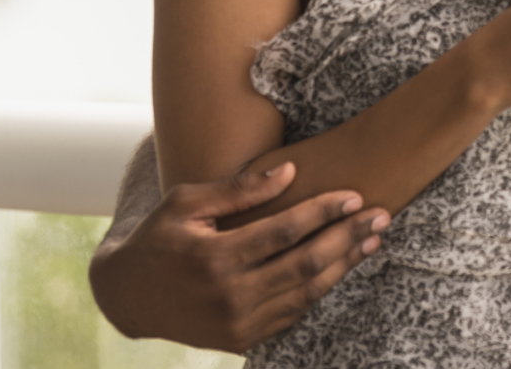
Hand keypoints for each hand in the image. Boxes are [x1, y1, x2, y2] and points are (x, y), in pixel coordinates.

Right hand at [88, 162, 388, 351]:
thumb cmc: (160, 238)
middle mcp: (229, 295)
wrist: (127, 297)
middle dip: (349, 237)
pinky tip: (342, 266)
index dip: (325, 211)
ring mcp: (236, 323)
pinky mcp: (240, 340)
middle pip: (306, 263)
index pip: (285, 231)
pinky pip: (292, 314)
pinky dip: (320, 290)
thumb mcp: (187, 203)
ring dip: (345, 265)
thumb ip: (239, 189)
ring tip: (373, 240)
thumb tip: (290, 170)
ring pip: (307, 293)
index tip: (355, 195)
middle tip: (383, 215)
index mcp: (214, 257)